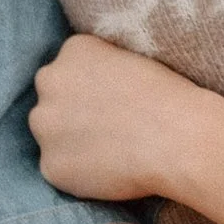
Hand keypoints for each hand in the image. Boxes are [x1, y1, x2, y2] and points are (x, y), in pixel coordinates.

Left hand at [29, 34, 217, 204]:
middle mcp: (49, 81)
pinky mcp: (50, 165)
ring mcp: (45, 125)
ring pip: (50, 134)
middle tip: (109, 128)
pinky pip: (59, 168)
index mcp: (74, 50)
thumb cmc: (170, 99)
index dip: (92, 88)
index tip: (114, 101)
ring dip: (70, 141)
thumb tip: (92, 92)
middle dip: (72, 112)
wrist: (178, 140)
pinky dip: (78, 173)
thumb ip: (102, 70)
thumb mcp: (133, 59)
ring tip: (111, 151)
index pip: (71, 68)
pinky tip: (108, 171)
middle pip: (52, 98)